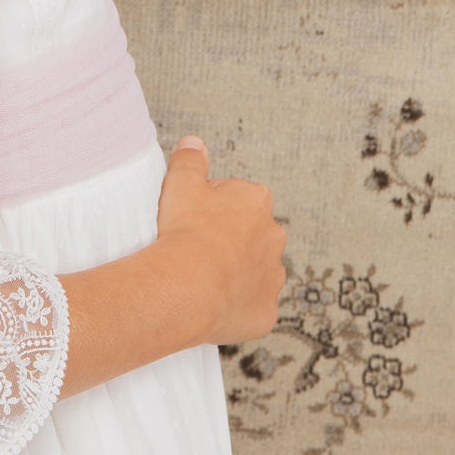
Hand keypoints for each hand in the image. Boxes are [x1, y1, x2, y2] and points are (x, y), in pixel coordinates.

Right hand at [152, 136, 287, 345]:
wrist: (187, 286)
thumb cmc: (185, 232)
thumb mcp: (180, 182)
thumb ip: (190, 159)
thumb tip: (194, 143)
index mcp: (257, 201)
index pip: (235, 197)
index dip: (209, 207)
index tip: (190, 218)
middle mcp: (273, 237)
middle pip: (249, 234)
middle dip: (228, 239)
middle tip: (195, 247)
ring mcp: (272, 277)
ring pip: (254, 271)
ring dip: (234, 272)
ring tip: (202, 277)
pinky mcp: (266, 311)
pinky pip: (251, 306)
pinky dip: (235, 305)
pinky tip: (212, 304)